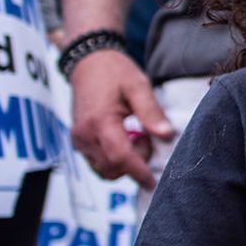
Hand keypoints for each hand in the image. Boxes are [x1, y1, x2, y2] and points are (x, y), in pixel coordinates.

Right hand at [68, 47, 170, 188]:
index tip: (153, 182)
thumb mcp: (138, 86)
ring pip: (103, 169)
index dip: (138, 172)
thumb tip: (167, 136)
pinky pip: (96, 161)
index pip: (120, 157)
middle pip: (111, 167)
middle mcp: (84, 134)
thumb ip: (151, 112)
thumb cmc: (114, 72)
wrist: (89, 63)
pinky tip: (125, 139)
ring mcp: (79, 139)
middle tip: (147, 140)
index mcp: (100, 121)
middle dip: (134, 163)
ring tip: (136, 138)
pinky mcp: (78, 140)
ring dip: (123, 163)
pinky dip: (113, 158)